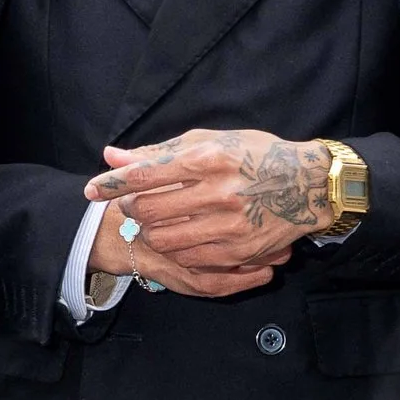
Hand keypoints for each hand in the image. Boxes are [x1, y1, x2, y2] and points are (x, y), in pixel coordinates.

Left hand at [85, 129, 330, 286]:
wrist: (308, 184)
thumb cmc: (256, 156)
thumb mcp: (210, 141)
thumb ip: (159, 152)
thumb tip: (112, 156)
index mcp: (207, 158)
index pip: (144, 174)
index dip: (111, 184)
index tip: (91, 190)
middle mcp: (216, 191)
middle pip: (147, 210)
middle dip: (131, 209)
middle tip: (133, 206)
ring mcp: (228, 225)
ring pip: (163, 239)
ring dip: (149, 233)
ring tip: (154, 224)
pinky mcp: (238, 250)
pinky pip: (188, 258)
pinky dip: (175, 250)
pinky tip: (179, 239)